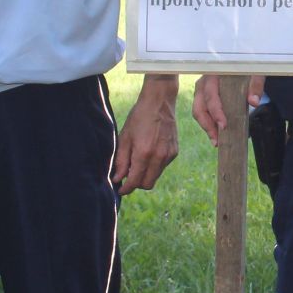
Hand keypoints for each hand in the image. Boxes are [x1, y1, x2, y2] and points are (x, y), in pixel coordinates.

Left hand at [113, 74, 178, 194]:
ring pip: (156, 176)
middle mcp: (159, 157)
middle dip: (137, 184)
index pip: (135, 181)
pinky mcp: (174, 152)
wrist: (159, 103)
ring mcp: (169, 155)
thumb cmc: (139, 118)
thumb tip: (118, 179)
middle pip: (147, 184)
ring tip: (137, 161)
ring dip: (146, 175)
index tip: (120, 189)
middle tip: (128, 175)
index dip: (126, 188)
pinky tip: (149, 152)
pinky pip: (162, 167)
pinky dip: (154, 166)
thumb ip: (121, 161)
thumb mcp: (125, 138)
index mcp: (144, 154)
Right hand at [191, 74, 264, 147]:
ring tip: (216, 142)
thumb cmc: (246, 68)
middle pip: (199, 107)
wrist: (242, 64)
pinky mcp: (204, 98)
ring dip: (206, 127)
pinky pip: (202, 113)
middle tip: (217, 140)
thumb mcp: (254, 72)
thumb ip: (255, 84)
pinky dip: (207, 124)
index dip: (216, 112)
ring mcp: (201, 91)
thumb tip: (254, 102)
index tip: (223, 126)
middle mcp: (203, 83)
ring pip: (198, 111)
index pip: (210, 95)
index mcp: (213, 75)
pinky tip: (216, 135)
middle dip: (207, 125)